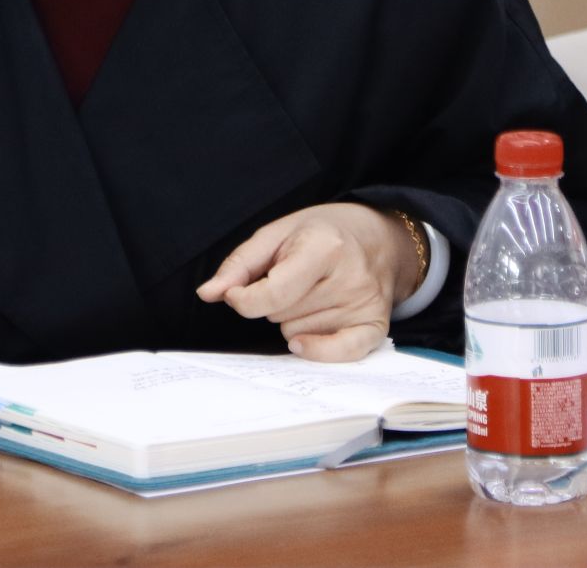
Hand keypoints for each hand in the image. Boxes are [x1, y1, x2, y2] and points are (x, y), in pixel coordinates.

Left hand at [195, 204, 419, 361]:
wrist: (378, 237)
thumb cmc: (321, 233)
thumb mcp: (276, 233)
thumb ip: (239, 265)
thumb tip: (207, 293)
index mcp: (325, 247)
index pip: (272, 295)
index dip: (242, 299)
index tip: (234, 293)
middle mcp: (350, 278)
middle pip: (280, 315)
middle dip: (275, 301)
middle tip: (294, 278)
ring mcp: (364, 305)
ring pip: (297, 335)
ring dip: (294, 319)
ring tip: (314, 290)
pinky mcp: (375, 326)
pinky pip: (338, 355)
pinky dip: (315, 350)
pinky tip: (304, 341)